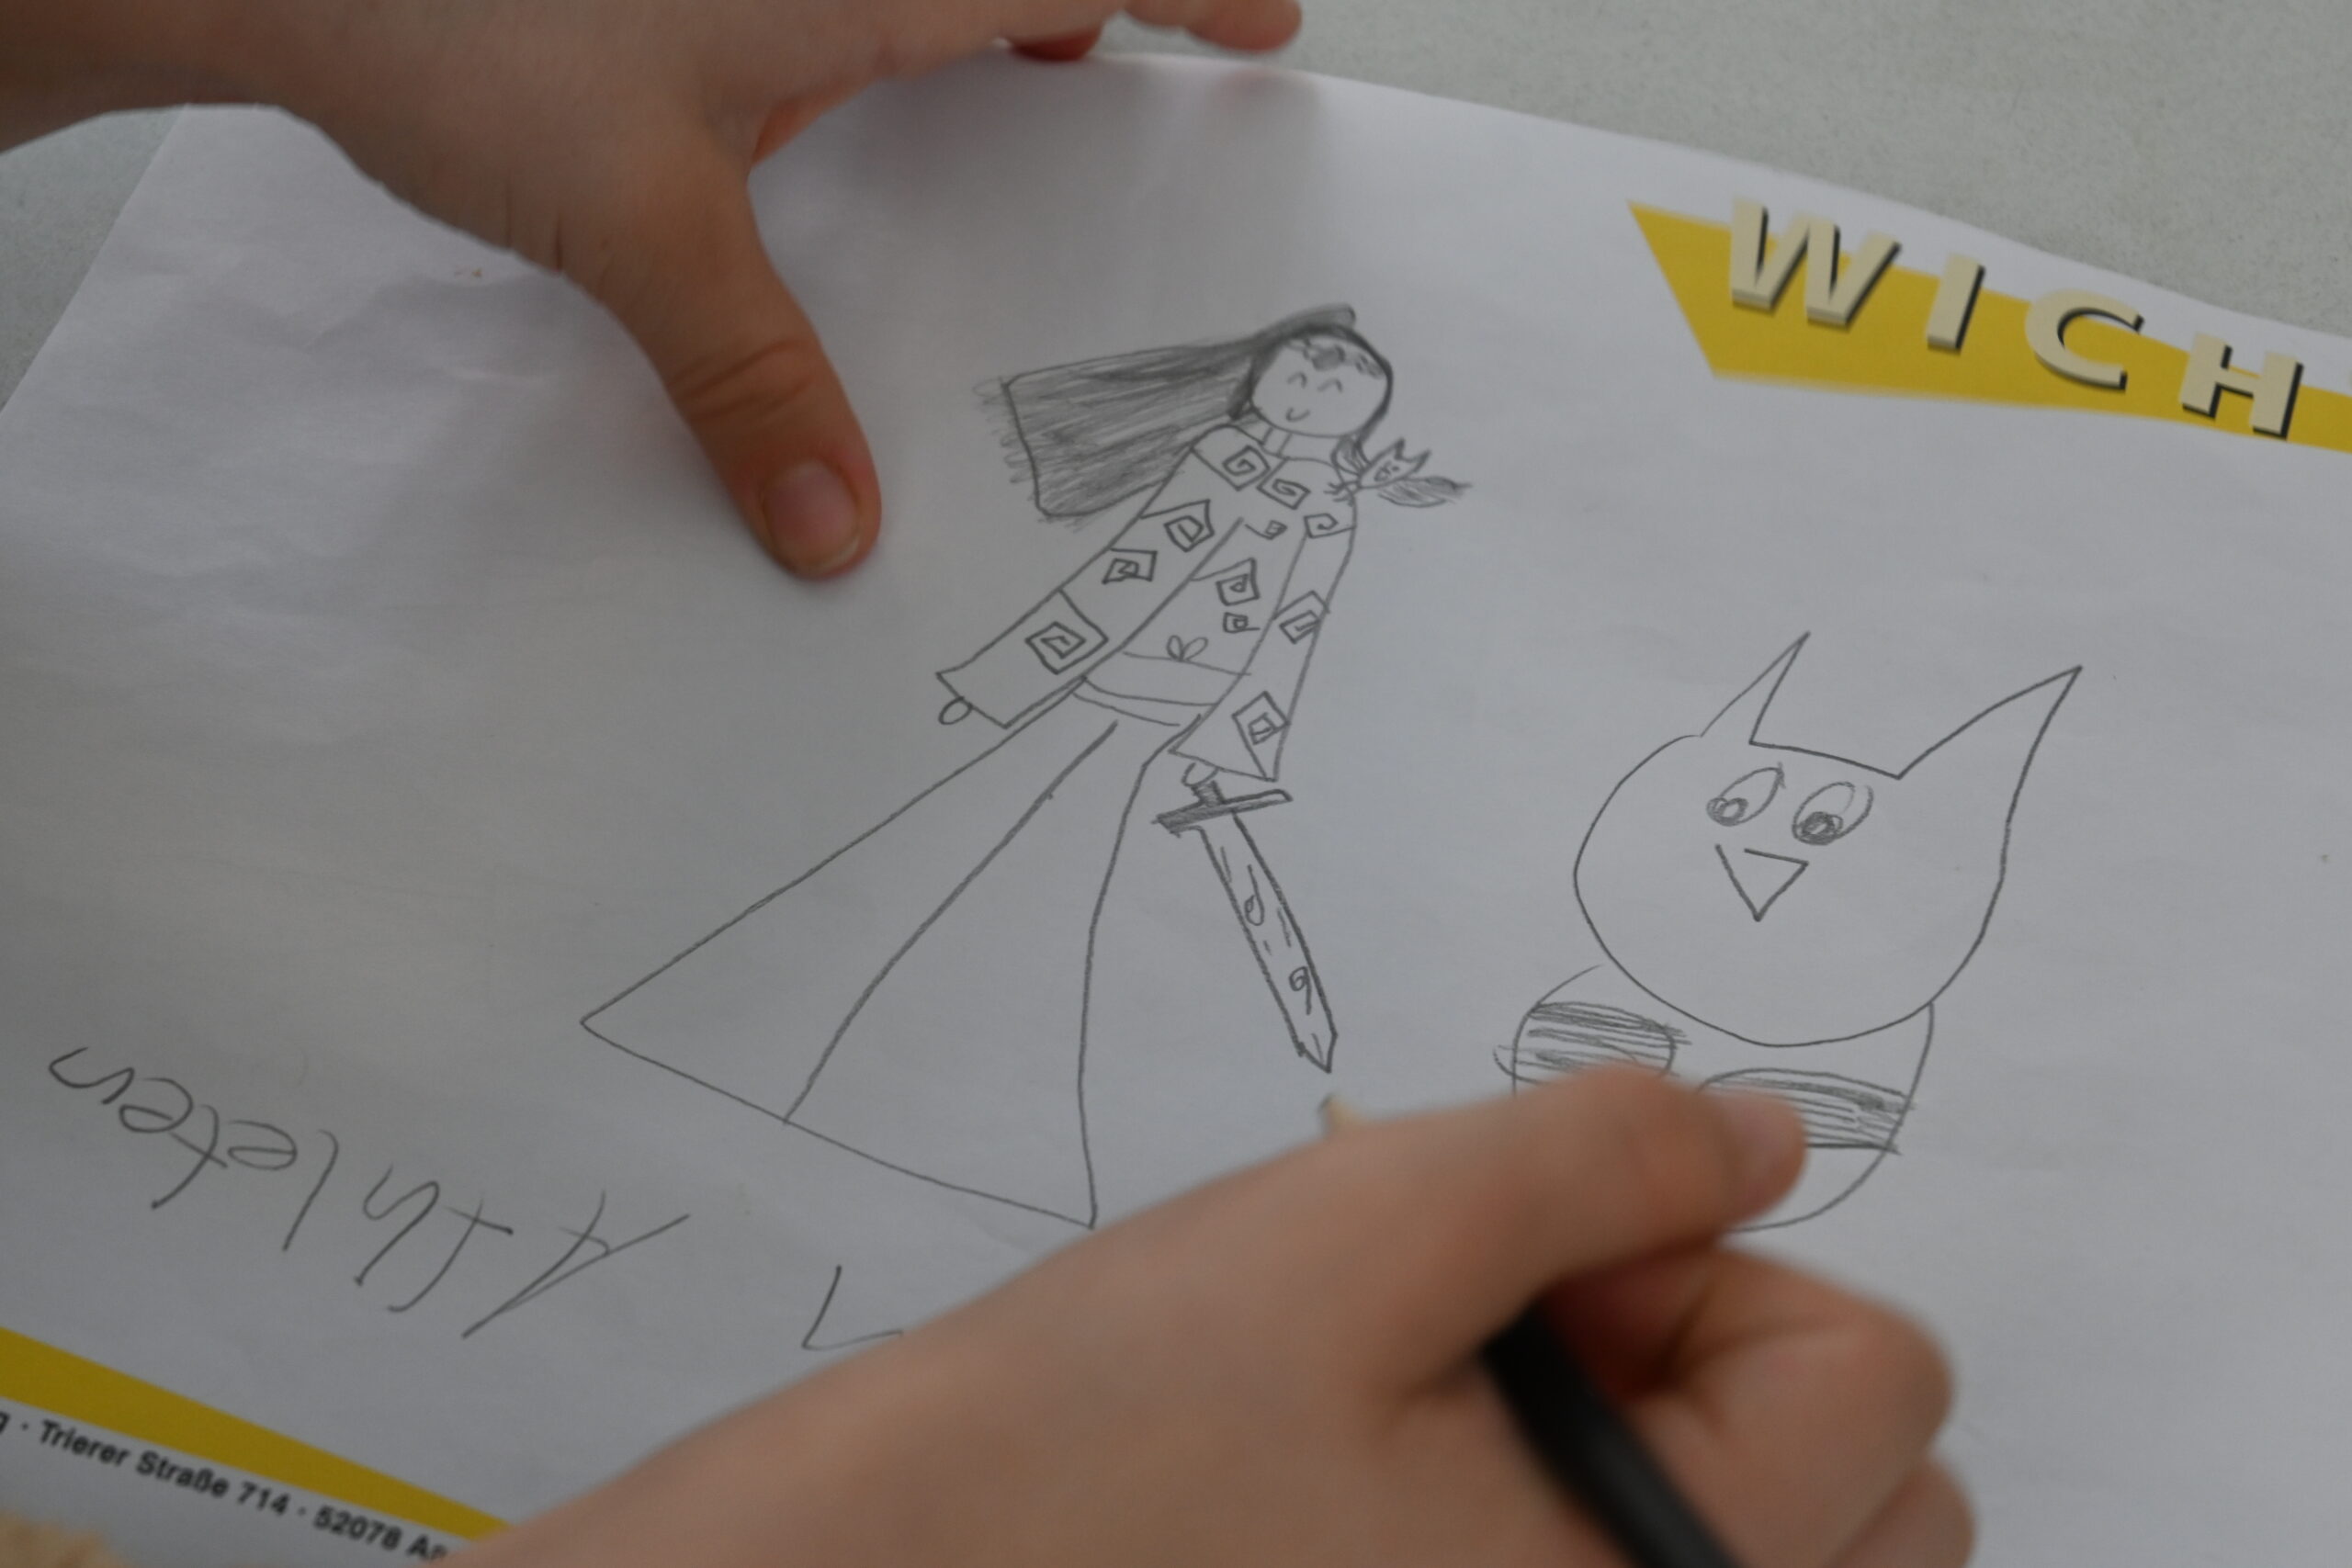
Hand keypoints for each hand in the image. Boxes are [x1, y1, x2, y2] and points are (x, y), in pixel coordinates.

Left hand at [3, 0, 1303, 576]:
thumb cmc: (461, 28)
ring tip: (1030, 80)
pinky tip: (843, 104)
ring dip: (982, 15)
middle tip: (1142, 72)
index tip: (1268, 26)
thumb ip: (752, 382)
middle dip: (1091, 4)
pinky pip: (832, 6)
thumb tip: (833, 526)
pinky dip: (881, 34)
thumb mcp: (642, 228)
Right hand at [457, 1073, 1966, 1566]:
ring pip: (1759, 1551)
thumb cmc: (1097, 1437)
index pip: (1881, 1385)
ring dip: (1647, 1438)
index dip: (1715, 1267)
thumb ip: (1601, 1155)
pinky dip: (1572, 1506)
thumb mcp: (1362, 1232)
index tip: (1537, 1265)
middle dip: (1710, 1360)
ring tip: (1428, 1398)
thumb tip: (1763, 1132)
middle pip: (1866, 1495)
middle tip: (1489, 1329)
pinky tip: (1397, 1470)